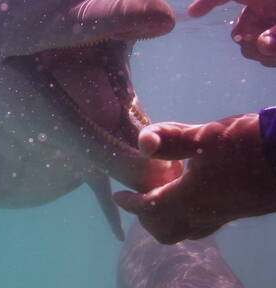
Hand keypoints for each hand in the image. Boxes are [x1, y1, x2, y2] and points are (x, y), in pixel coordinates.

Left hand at [113, 114, 275, 243]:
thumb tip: (141, 142)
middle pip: (165, 231)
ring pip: (186, 231)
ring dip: (168, 219)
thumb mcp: (205, 136)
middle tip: (140, 197)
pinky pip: (205, 224)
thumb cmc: (249, 144)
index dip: (130, 203)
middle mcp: (205, 214)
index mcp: (191, 199)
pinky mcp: (239, 211)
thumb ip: (170, 138)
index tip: (118, 196)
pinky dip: (188, 215)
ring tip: (163, 195)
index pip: (150, 209)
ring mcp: (224, 216)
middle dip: (147, 218)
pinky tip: (193, 192)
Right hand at [188, 0, 275, 65]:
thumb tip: (263, 44)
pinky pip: (256, 53)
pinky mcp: (263, 37)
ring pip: (246, 46)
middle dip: (252, 42)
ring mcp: (260, 23)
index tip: (192, 13)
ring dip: (264, 53)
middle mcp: (259, 7)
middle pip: (238, 30)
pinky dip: (269, 56)